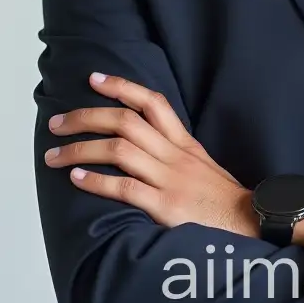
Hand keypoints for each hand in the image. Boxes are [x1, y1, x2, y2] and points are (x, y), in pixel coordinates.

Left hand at [44, 72, 257, 235]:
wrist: (249, 223)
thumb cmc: (220, 198)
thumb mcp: (201, 163)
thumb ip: (173, 151)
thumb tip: (140, 143)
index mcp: (183, 142)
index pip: (151, 102)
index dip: (121, 87)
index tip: (94, 79)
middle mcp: (175, 154)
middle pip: (126, 121)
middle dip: (86, 117)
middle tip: (58, 121)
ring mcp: (170, 178)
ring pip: (119, 150)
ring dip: (80, 148)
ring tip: (53, 154)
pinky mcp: (166, 206)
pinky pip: (125, 188)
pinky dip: (97, 181)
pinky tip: (76, 178)